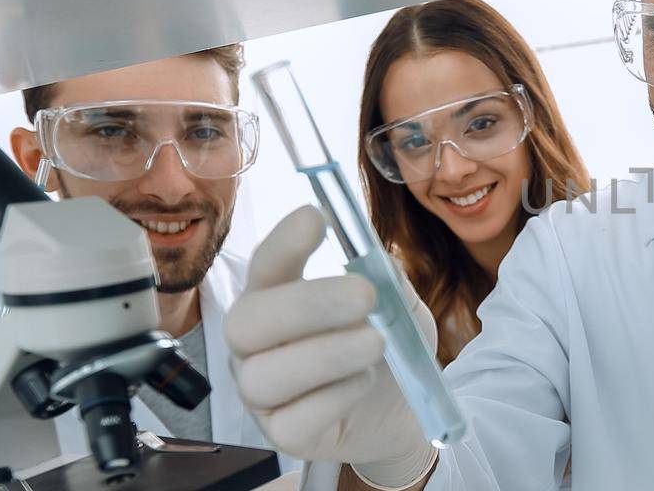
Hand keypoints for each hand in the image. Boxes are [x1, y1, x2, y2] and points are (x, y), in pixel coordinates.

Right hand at [225, 206, 436, 484]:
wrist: (407, 413)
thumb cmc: (390, 350)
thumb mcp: (400, 307)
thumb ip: (387, 280)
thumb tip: (377, 258)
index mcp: (277, 301)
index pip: (264, 267)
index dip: (282, 242)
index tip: (315, 217)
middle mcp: (256, 347)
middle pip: (247, 321)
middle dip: (307, 303)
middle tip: (365, 295)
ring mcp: (264, 394)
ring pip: (264, 375)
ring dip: (327, 353)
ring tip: (378, 344)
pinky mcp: (284, 435)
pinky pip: (294, 418)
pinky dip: (335, 395)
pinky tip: (364, 382)